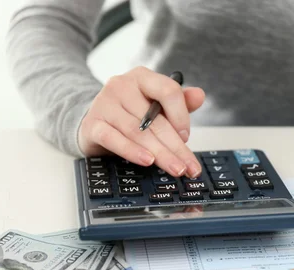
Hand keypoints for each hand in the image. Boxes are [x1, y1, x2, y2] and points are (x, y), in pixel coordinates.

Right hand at [78, 66, 205, 177]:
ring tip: (175, 168)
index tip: (187, 137)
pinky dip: (132, 151)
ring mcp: (104, 104)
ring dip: (160, 153)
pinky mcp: (93, 124)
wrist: (95, 122)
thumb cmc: (129, 113)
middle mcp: (122, 86)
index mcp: (142, 77)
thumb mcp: (156, 105)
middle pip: (155, 119)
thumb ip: (180, 102)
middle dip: (175, 147)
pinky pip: (114, 139)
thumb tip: (200, 96)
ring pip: (138, 132)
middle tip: (189, 167)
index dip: (181, 116)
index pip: (168, 90)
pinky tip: (147, 161)